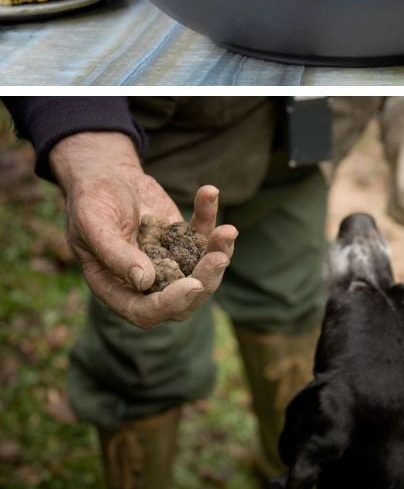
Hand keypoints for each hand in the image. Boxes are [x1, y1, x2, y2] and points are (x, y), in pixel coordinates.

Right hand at [49, 132, 237, 328]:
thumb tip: (145, 282)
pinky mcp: (184, 240)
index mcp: (115, 287)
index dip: (170, 304)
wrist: (106, 177)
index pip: (145, 311)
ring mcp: (169, 261)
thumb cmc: (91, 202)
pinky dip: (209, 216)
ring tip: (227, 231)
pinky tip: (209, 193)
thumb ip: (115, 254)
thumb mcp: (94, 225)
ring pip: (202, 270)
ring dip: (219, 252)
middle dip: (206, 281)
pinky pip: (204, 235)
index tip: (192, 284)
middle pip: (183, 298)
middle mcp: (146, 281)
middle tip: (219, 258)